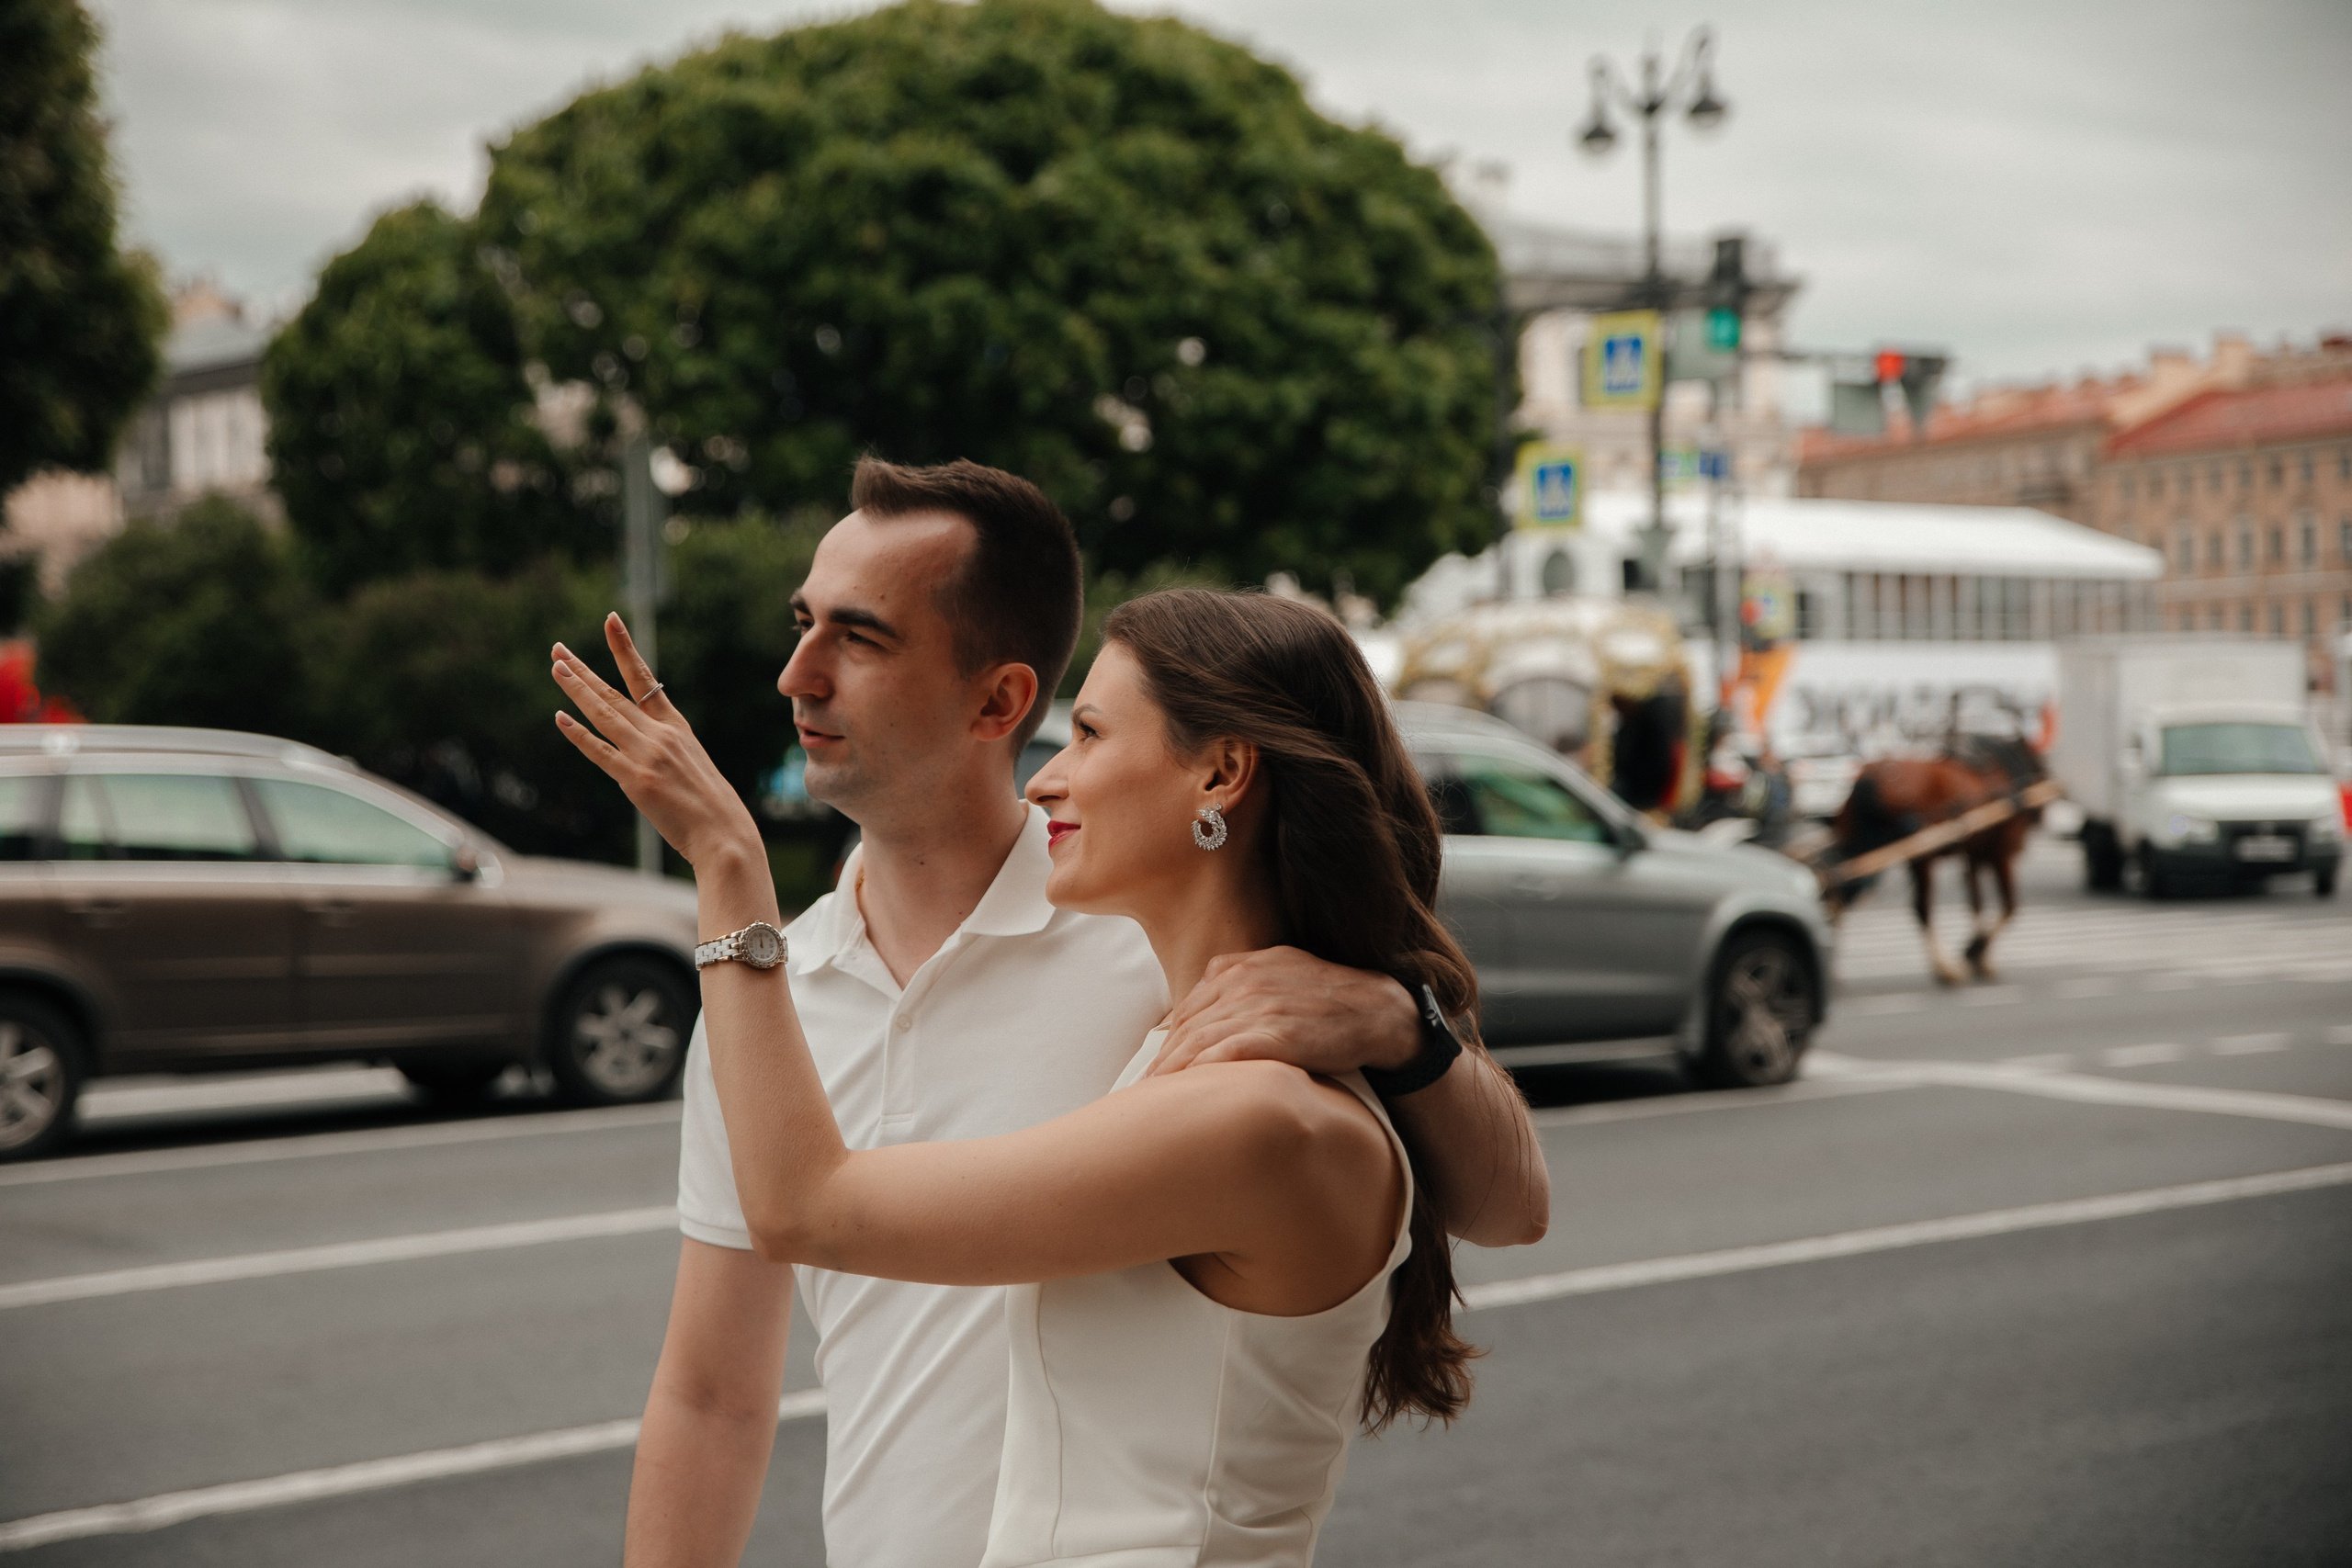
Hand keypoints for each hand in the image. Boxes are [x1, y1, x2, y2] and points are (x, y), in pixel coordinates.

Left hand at [551, 613, 761, 868]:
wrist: (725, 833)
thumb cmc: (714, 808)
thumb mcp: (694, 766)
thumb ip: (666, 752)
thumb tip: (643, 751)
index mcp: (677, 728)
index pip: (645, 680)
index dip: (625, 649)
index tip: (611, 622)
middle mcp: (661, 735)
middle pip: (614, 694)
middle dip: (584, 670)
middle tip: (558, 650)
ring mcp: (647, 755)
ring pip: (604, 714)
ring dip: (577, 689)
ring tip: (557, 668)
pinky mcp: (635, 780)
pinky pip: (600, 752)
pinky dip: (579, 735)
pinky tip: (561, 718)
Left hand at [1147, 947, 1419, 1078]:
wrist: (1383, 1012)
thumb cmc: (1332, 1002)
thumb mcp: (1281, 976)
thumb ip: (1240, 990)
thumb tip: (1201, 1021)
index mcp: (1238, 967)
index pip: (1186, 1010)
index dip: (1165, 1045)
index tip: (1151, 1073)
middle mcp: (1241, 981)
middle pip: (1184, 1028)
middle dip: (1159, 1064)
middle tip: (1139, 1096)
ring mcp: (1257, 1005)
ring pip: (1195, 1043)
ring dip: (1169, 1076)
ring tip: (1151, 1106)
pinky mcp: (1274, 1032)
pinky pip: (1220, 1056)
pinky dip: (1196, 1077)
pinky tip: (1184, 1098)